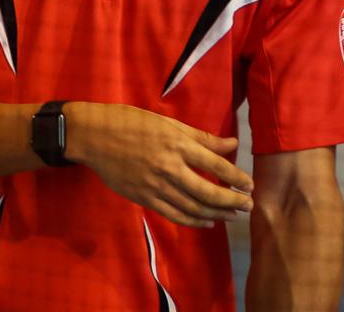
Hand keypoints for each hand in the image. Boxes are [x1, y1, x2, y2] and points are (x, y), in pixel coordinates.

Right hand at [63, 102, 253, 228]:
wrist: (94, 136)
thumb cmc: (131, 122)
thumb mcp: (167, 122)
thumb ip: (200, 137)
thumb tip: (232, 144)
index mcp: (177, 144)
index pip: (216, 165)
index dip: (236, 177)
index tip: (250, 185)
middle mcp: (169, 167)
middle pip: (208, 192)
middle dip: (232, 201)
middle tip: (248, 206)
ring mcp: (155, 186)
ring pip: (193, 208)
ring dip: (217, 214)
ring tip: (232, 215)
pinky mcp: (144, 198)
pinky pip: (174, 215)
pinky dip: (193, 221)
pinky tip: (207, 222)